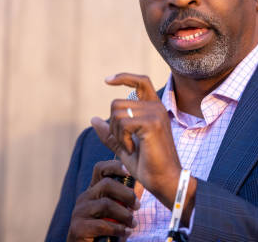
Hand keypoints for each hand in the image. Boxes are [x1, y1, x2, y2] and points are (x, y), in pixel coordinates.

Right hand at [66, 160, 139, 240]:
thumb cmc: (107, 230)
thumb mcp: (117, 211)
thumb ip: (124, 198)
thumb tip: (142, 183)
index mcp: (93, 191)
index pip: (100, 169)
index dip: (115, 166)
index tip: (129, 172)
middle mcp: (84, 198)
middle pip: (106, 184)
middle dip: (127, 194)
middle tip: (138, 206)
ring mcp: (79, 212)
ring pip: (106, 204)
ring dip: (124, 215)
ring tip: (133, 224)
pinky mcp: (77, 228)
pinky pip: (102, 224)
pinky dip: (118, 229)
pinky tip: (125, 233)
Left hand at [91, 73, 181, 209]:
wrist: (164, 180)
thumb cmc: (147, 165)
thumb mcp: (124, 146)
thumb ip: (110, 132)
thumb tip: (94, 119)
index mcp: (153, 108)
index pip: (141, 81)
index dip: (124, 77)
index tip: (107, 81)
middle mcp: (156, 107)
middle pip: (118, 103)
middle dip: (113, 125)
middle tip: (125, 143)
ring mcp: (155, 113)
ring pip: (117, 113)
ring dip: (117, 134)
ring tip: (130, 147)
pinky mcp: (152, 123)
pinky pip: (123, 124)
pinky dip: (122, 139)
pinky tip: (132, 149)